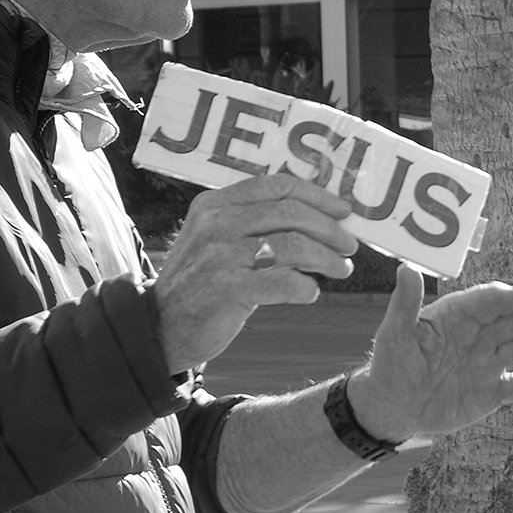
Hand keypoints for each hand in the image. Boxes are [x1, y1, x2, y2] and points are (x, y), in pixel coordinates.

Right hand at [152, 174, 358, 373]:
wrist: (162, 326)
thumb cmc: (203, 283)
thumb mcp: (218, 240)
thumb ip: (254, 223)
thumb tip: (318, 217)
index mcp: (215, 203)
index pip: (277, 185)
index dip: (317, 196)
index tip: (343, 211)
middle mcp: (216, 223)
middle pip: (291, 214)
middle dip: (330, 229)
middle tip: (350, 246)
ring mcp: (219, 255)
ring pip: (293, 246)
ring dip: (326, 259)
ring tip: (342, 270)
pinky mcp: (226, 289)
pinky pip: (282, 282)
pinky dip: (305, 287)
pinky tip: (310, 293)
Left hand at [345, 263, 512, 441]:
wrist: (393, 407)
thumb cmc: (392, 364)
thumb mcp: (395, 334)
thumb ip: (406, 304)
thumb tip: (407, 267)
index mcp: (458, 318)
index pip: (488, 302)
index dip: (510, 298)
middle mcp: (478, 337)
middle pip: (510, 322)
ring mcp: (487, 364)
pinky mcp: (492, 392)